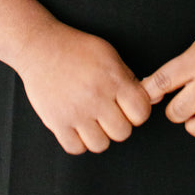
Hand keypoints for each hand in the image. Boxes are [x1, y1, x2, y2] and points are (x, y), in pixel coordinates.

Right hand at [17, 20, 151, 154]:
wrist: (40, 46)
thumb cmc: (76, 48)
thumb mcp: (109, 54)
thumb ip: (129, 77)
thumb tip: (154, 98)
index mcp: (112, 78)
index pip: (141, 112)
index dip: (138, 111)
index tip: (129, 106)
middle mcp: (95, 97)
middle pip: (122, 132)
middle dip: (119, 124)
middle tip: (109, 112)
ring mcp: (75, 112)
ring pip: (101, 145)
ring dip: (99, 135)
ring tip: (92, 120)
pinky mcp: (56, 122)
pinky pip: (76, 148)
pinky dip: (79, 141)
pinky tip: (77, 126)